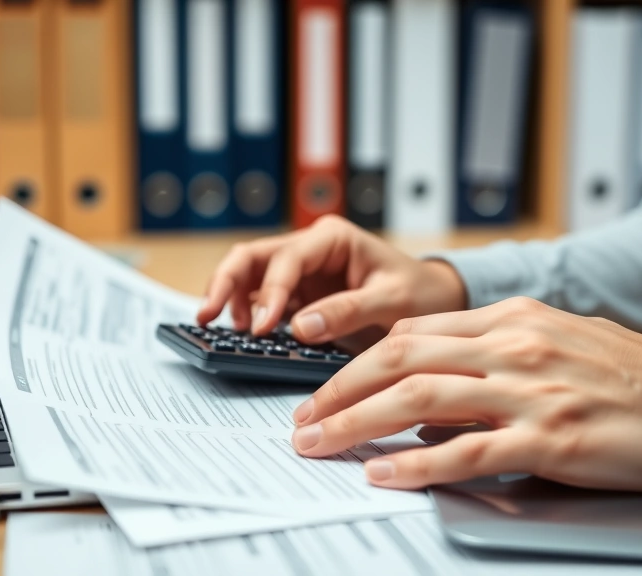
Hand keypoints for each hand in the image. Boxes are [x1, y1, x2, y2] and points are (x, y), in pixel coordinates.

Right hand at [196, 215, 466, 344]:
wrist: (434, 302)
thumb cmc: (419, 293)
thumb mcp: (393, 301)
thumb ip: (349, 310)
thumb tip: (302, 326)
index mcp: (332, 239)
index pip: (286, 259)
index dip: (269, 292)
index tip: (262, 327)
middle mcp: (309, 251)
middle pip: (251, 258)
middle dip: (226, 283)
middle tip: (207, 314)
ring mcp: (300, 275)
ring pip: (248, 277)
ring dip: (231, 299)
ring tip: (222, 328)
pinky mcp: (298, 299)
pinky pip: (261, 303)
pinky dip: (246, 316)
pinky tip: (240, 336)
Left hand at [290, 297, 641, 492]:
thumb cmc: (632, 376)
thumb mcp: (555, 341)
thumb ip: (490, 357)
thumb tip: (430, 395)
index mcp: (510, 318)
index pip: (411, 332)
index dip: (357, 361)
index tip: (325, 387)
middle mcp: (512, 345)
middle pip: (399, 358)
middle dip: (337, 389)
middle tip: (302, 418)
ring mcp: (530, 389)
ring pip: (418, 397)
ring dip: (355, 423)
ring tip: (318, 443)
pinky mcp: (550, 436)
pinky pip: (467, 450)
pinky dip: (417, 463)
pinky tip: (383, 474)